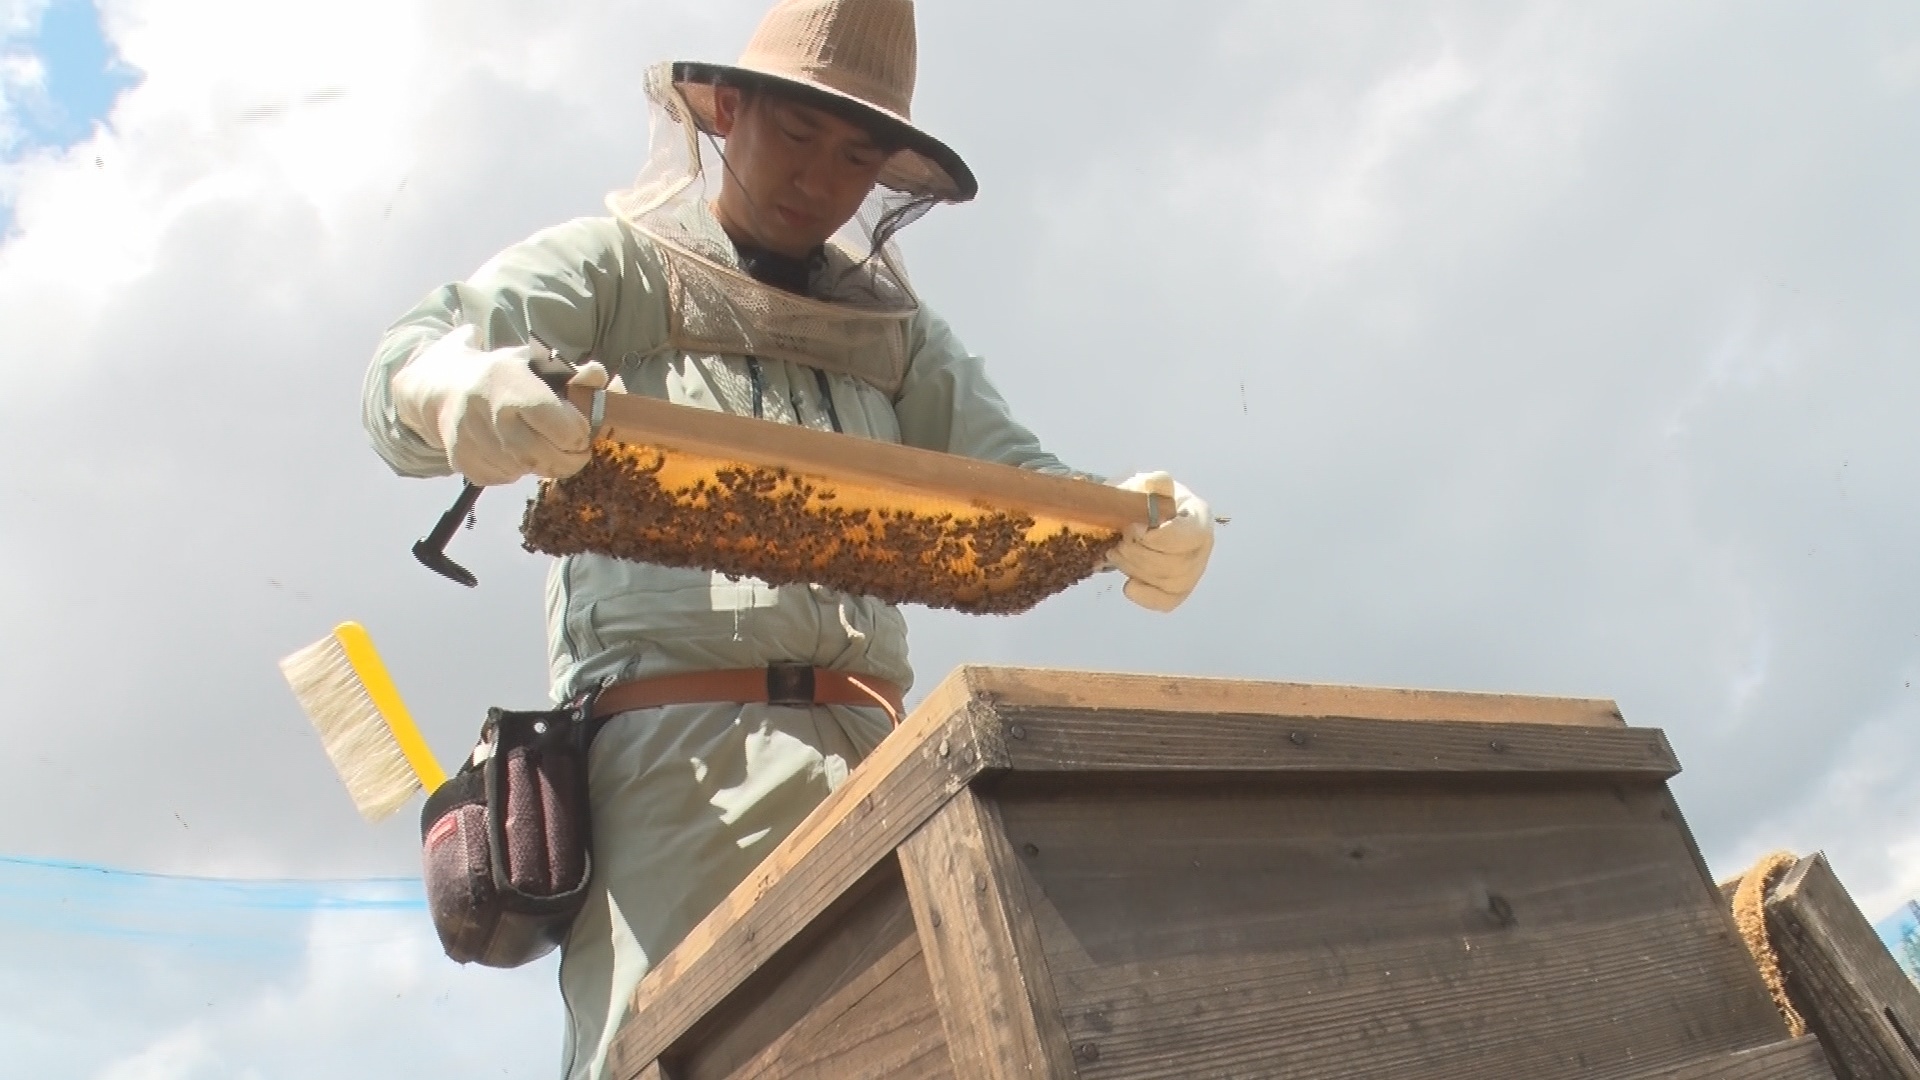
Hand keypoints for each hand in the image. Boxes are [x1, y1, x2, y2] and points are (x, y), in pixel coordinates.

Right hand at [391, 326, 609, 484]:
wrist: (444, 386)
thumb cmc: (503, 375)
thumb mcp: (536, 363)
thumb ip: (572, 374)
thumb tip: (598, 376)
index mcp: (508, 379)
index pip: (551, 419)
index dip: (576, 433)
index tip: (582, 433)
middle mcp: (483, 407)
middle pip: (537, 453)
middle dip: (567, 460)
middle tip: (578, 455)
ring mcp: (467, 436)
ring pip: (521, 469)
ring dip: (543, 465)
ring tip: (548, 450)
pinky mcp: (459, 458)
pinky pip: (502, 478)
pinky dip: (517, 471)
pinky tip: (517, 454)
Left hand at [1106, 471, 1214, 611]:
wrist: (1136, 517)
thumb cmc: (1144, 499)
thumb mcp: (1145, 484)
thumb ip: (1151, 484)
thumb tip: (1155, 483)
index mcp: (1200, 516)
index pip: (1188, 536)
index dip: (1158, 538)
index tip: (1132, 528)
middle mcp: (1203, 547)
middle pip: (1176, 564)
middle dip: (1139, 554)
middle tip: (1119, 541)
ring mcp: (1193, 572)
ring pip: (1168, 582)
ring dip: (1135, 570)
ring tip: (1116, 553)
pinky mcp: (1177, 591)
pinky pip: (1166, 602)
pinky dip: (1145, 596)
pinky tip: (1129, 585)